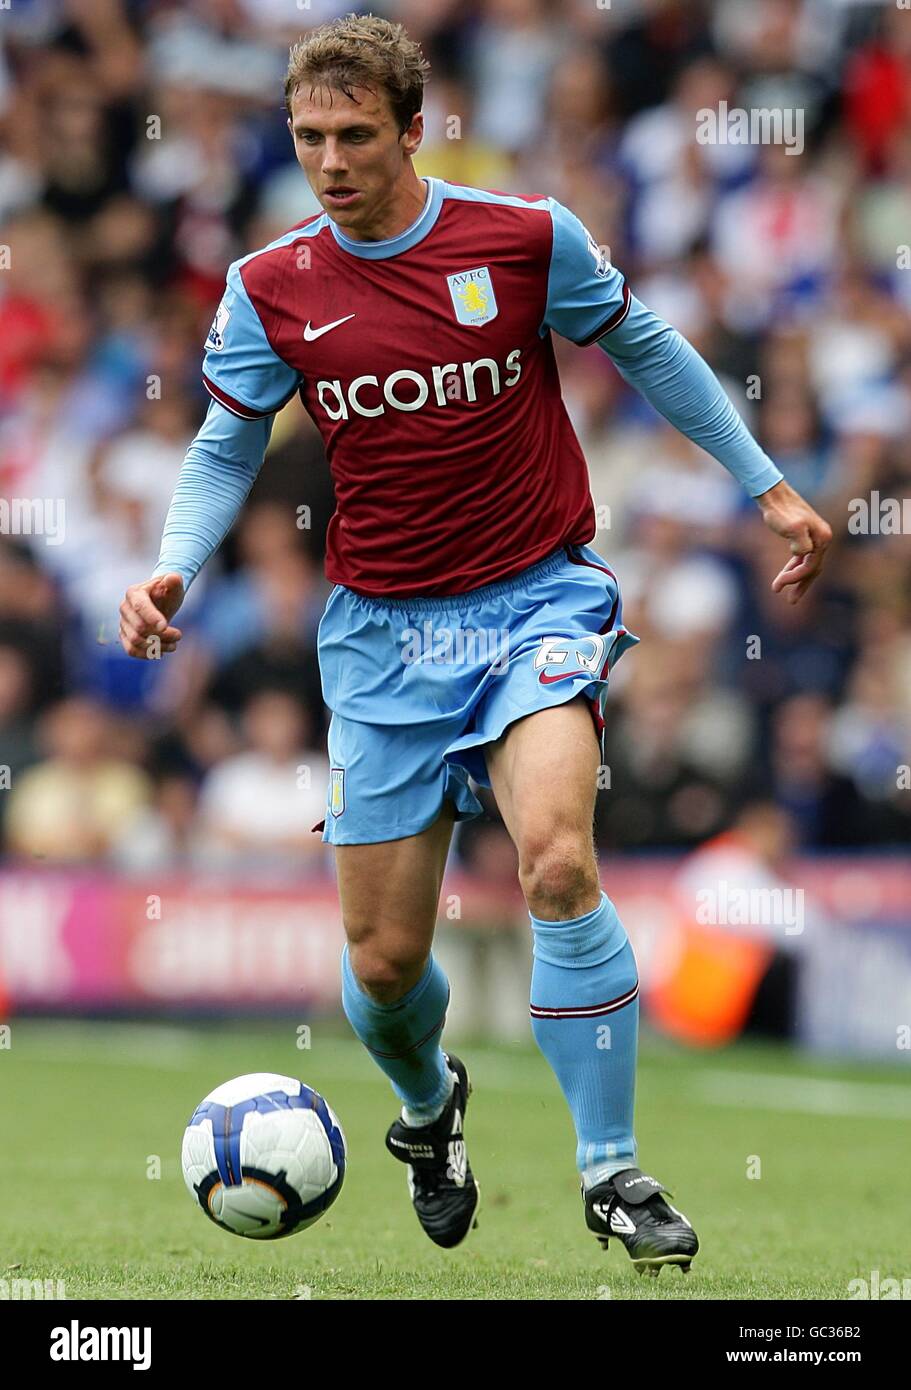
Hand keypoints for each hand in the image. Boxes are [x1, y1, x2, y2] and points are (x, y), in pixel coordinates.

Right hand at [119, 572, 184, 658]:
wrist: (161, 602)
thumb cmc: (168, 592)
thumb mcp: (174, 586)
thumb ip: (174, 581)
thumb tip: (172, 578)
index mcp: (134, 592)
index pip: (140, 606)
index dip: (152, 617)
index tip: (165, 626)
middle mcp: (124, 607)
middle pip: (139, 628)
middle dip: (162, 635)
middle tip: (179, 635)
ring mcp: (123, 622)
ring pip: (136, 641)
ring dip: (157, 647)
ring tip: (174, 645)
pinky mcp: (125, 636)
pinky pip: (131, 650)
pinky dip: (147, 654)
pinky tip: (162, 652)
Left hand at [755, 480, 831, 605]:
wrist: (773, 494)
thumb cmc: (781, 511)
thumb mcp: (791, 527)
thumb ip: (800, 544)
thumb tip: (803, 555)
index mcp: (822, 538)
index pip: (810, 567)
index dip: (794, 579)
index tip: (776, 586)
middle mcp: (822, 538)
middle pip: (813, 569)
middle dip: (800, 585)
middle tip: (790, 601)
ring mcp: (814, 537)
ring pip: (808, 564)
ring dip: (797, 578)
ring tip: (784, 591)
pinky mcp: (804, 535)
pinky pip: (803, 556)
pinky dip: (794, 567)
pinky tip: (785, 574)